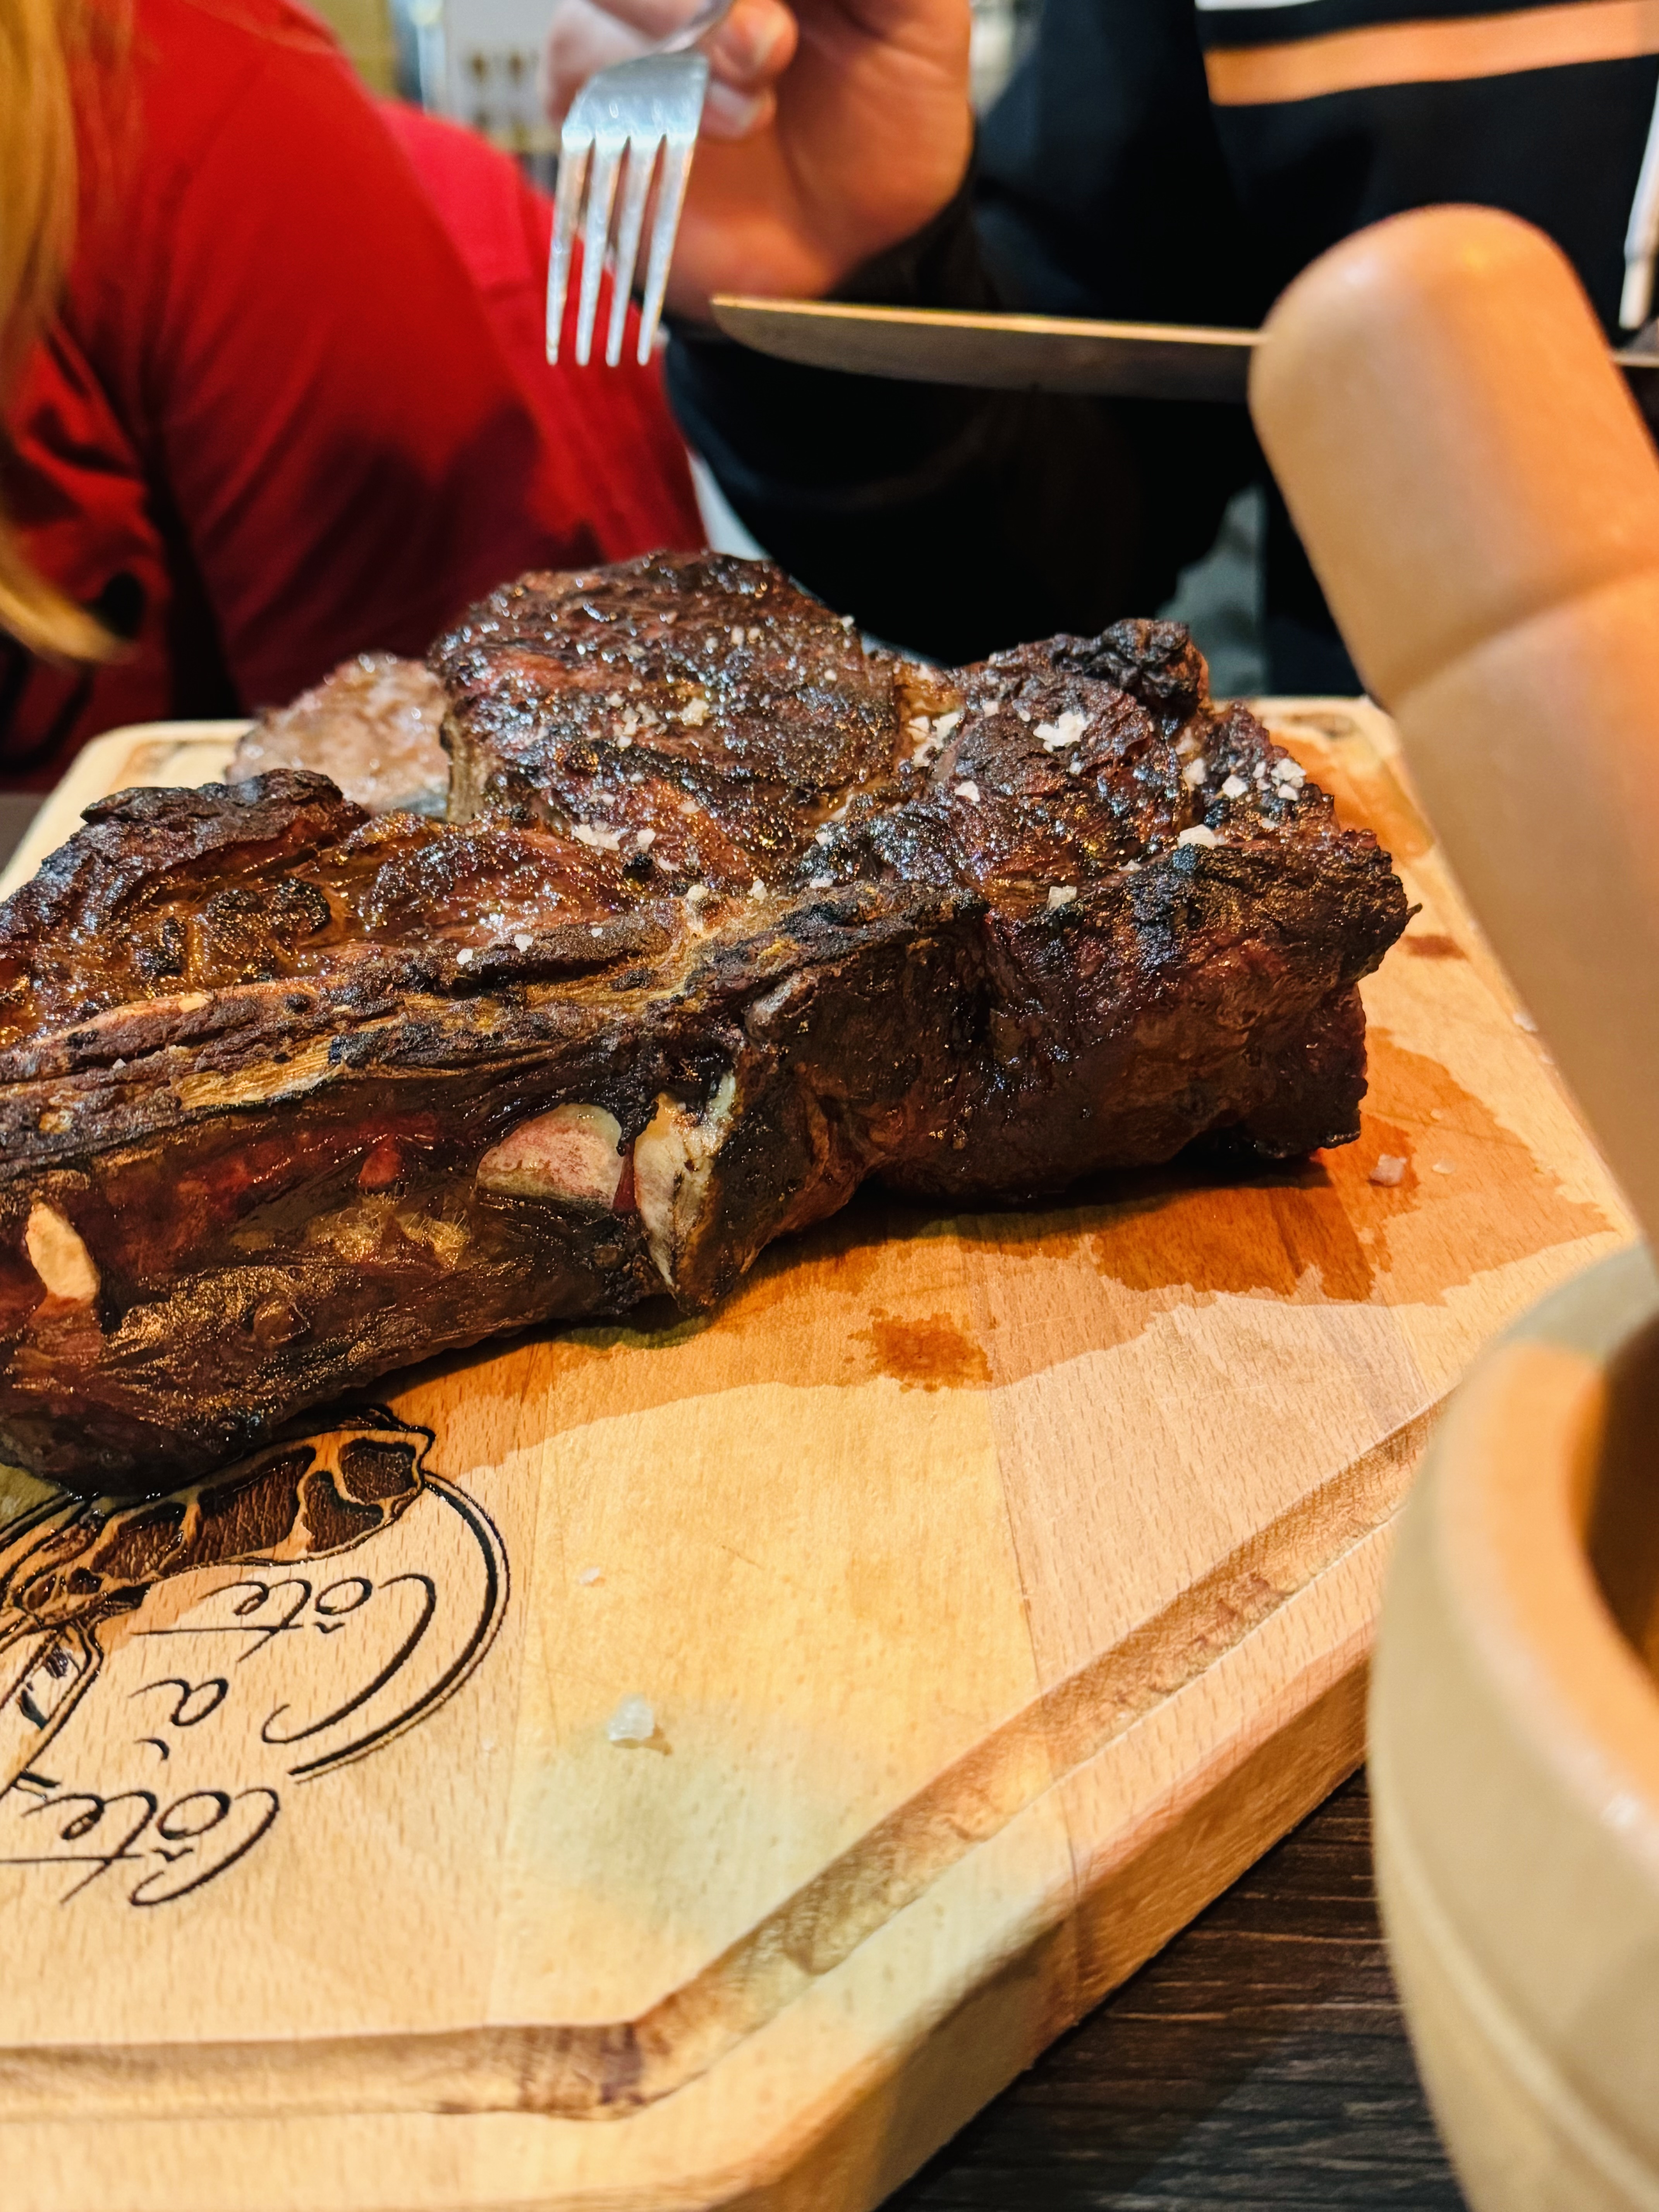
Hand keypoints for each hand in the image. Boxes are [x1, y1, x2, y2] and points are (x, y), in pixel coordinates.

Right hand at [542, 0, 971, 318]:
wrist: (862, 250)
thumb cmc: (886, 129)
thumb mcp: (916, 18)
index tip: (790, 14)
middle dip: (706, 0)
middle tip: (772, 43)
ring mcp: (628, 28)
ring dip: (684, 37)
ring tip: (758, 98)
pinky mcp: (592, 104)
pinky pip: (577, 62)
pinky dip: (652, 91)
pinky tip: (721, 127)